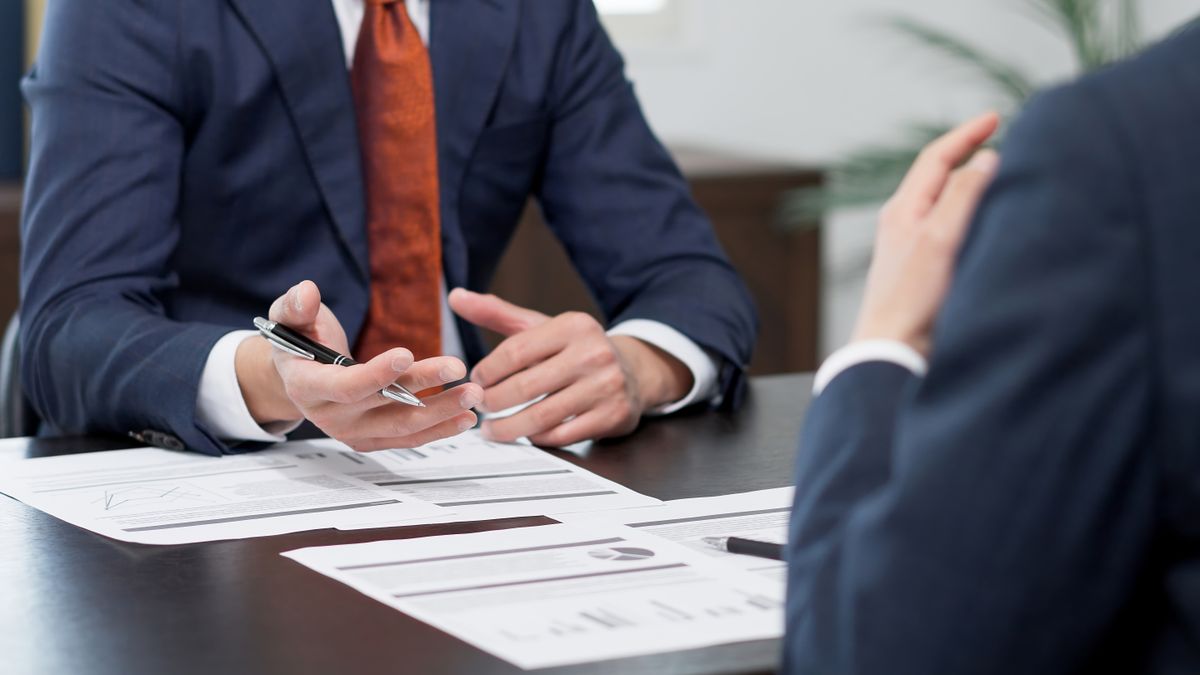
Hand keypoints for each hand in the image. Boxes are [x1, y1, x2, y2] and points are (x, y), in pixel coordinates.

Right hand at [237, 280, 481, 451]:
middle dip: (423, 386)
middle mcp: (330, 417)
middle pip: (384, 405)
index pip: (344, 386)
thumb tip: (307, 292)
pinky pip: (408, 438)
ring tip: (473, 395)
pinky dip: (438, 429)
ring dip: (441, 413)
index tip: (407, 353)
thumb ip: (296, 306)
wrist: (299, 375)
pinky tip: (466, 417)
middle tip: (458, 368)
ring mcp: (353, 433)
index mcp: (307, 387)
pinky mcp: (372, 440)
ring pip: (402, 427)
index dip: (376, 373)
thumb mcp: (290, 317)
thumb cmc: (298, 341)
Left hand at [449, 289, 691, 446]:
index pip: (516, 351)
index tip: (476, 381)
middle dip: (493, 402)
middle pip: (524, 387)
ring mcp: (605, 386)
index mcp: (573, 326)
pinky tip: (527, 434)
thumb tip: (456, 296)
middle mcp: (593, 353)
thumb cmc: (576, 349)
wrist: (634, 370)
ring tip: (492, 429)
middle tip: (480, 408)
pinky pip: (563, 435)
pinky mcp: (613, 415)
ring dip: (508, 428)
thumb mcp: (541, 325)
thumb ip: (497, 313)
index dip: (488, 371)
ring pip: (541, 417)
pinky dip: (538, 438)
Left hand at [852, 112, 1001, 355]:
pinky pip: (955, 231)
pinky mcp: (927, 271)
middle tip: (1010, 145)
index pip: (936, 158)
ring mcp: (915, 247)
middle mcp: (906, 223)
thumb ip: (962, 196)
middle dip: (975, 158)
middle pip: (943, 178)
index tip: (996, 118)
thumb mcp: (940, 239)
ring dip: (977, 190)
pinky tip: (996, 228)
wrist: (893, 350)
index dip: (966, 134)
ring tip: (1010, 180)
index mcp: (903, 209)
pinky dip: (977, 219)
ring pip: (951, 206)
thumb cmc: (912, 298)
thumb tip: (985, 158)